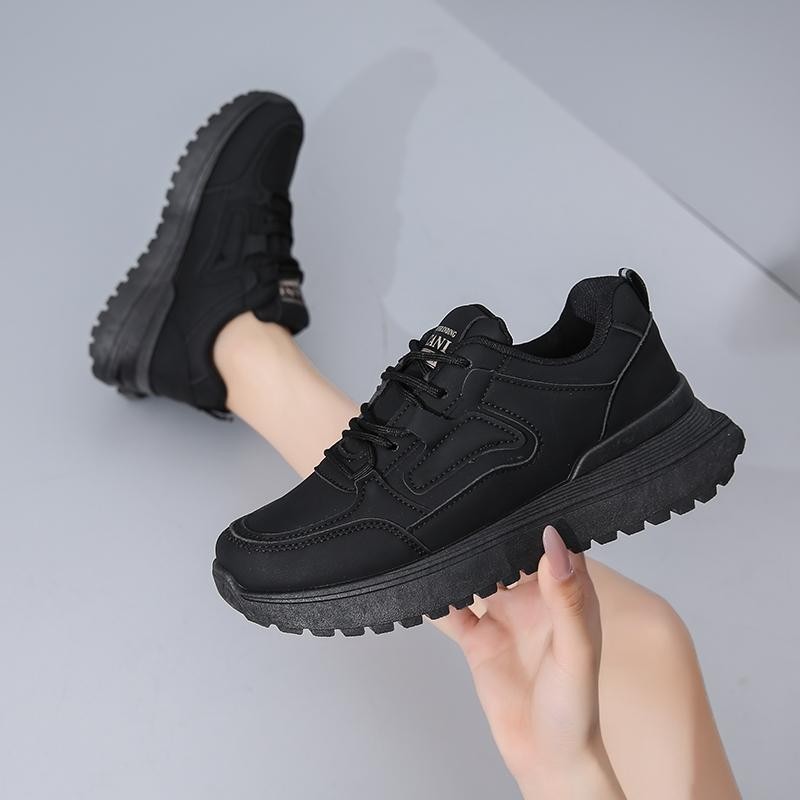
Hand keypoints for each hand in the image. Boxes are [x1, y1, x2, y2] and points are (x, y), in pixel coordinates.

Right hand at [435, 526, 624, 798]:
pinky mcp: (477, 639)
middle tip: (466, 510)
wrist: (546, 761)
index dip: (536, 520)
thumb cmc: (576, 711)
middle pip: (507, 555)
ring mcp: (503, 618)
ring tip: (441, 538)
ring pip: (476, 576)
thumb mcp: (576, 651)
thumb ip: (566, 598)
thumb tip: (554, 545)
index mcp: (566, 595)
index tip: (514, 496)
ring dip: (461, 562)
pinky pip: (451, 611)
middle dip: (489, 535)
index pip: (551, 544)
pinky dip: (436, 598)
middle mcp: (533, 601)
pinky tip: (423, 584)